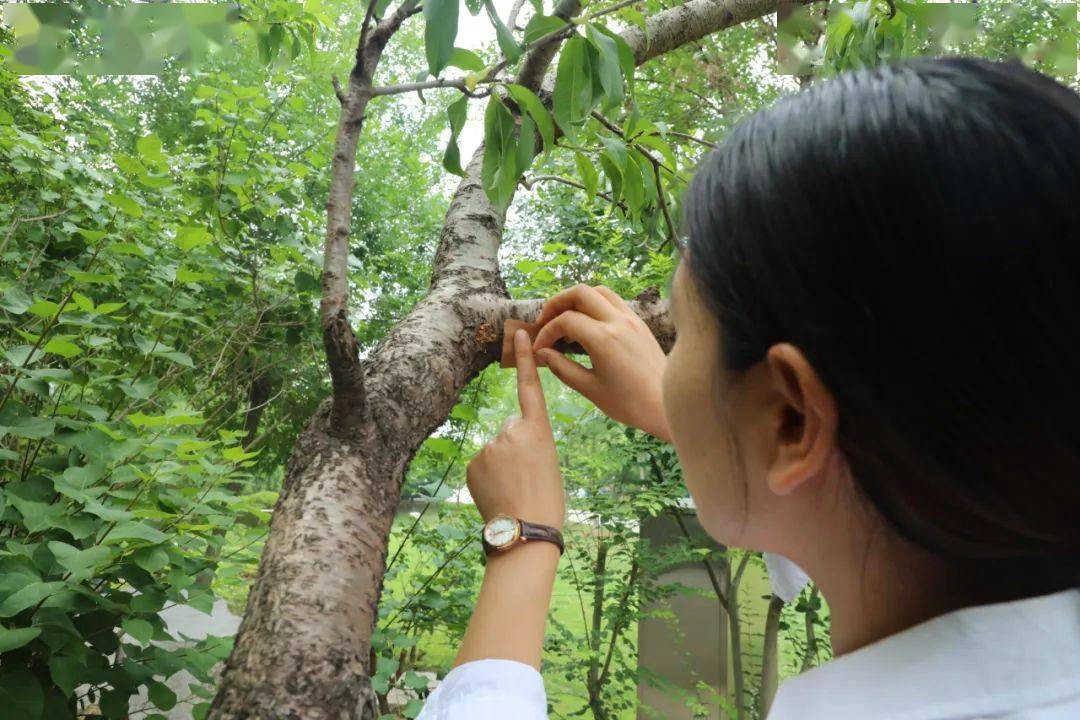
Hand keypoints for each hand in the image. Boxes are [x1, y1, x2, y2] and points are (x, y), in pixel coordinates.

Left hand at [466, 329, 565, 529]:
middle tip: (525, 476)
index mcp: (538, 430)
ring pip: (495, 450)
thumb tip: (505, 442)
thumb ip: (527, 442)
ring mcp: (489, 446)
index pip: (530, 388)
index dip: (525, 360)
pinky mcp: (473, 462)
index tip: (520, 334)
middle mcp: (511, 431)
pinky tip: (497, 492)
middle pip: (510, 430)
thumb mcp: (547, 462)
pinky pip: (481, 464)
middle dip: (514, 448)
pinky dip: (487, 476)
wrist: (525, 529)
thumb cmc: (545, 500)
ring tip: (512, 488)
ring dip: (501, 465)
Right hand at [532, 284, 671, 442]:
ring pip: (599, 291)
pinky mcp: (640, 323)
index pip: (565, 321)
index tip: (541, 348)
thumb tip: (542, 353)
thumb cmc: (629, 403)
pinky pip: (614, 302)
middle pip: (580, 292)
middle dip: (557, 303)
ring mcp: (632, 319)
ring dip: (578, 299)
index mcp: (603, 339)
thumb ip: (562, 368)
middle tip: (546, 320)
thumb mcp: (590, 389)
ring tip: (566, 318)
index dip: (547, 332)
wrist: (666, 405)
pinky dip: (596, 305)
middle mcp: (618, 321)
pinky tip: (589, 324)